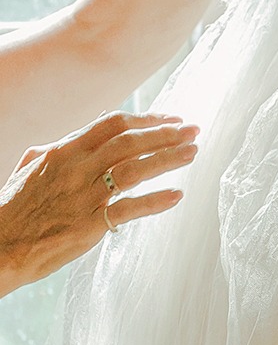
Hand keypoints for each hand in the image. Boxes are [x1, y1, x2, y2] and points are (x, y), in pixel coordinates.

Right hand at [0, 111, 199, 297]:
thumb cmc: (15, 207)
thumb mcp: (33, 165)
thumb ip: (63, 147)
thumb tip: (87, 132)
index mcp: (65, 150)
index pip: (114, 124)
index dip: (147, 119)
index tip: (172, 119)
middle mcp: (77, 167)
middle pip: (130, 141)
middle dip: (166, 134)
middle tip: (194, 131)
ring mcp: (84, 196)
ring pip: (135, 169)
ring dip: (168, 159)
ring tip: (192, 153)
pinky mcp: (89, 224)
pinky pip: (129, 209)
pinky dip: (155, 201)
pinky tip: (176, 195)